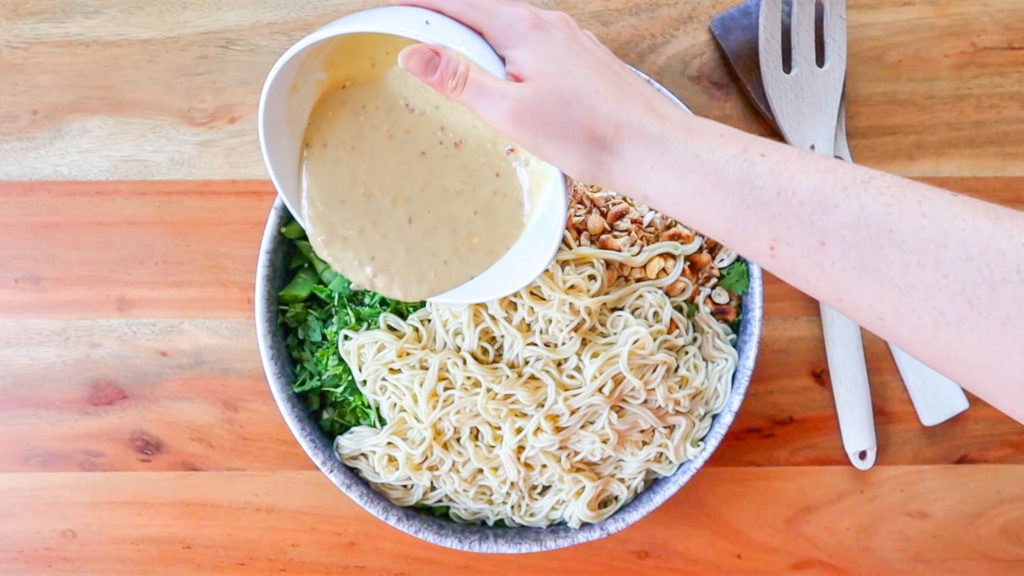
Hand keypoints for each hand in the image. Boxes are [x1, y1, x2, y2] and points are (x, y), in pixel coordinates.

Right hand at [396, 0, 688, 191]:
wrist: (652, 148)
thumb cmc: (586, 134)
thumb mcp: (509, 112)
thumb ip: (459, 80)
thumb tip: (413, 53)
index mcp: (524, 28)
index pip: (456, 3)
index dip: (419, 6)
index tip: (393, 10)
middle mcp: (549, 23)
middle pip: (483, 11)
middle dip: (448, 22)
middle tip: (416, 38)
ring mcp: (570, 39)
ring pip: (511, 30)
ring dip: (480, 42)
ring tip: (456, 64)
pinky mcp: (584, 59)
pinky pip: (534, 46)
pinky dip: (509, 55)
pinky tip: (509, 82)